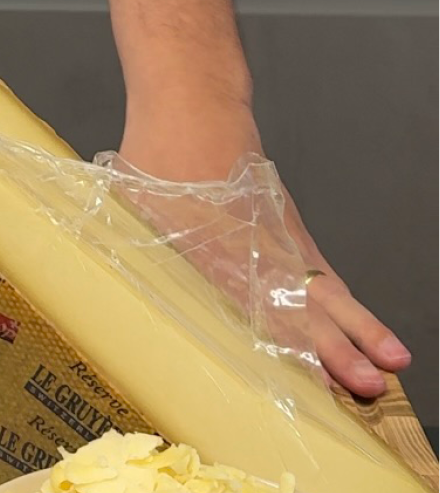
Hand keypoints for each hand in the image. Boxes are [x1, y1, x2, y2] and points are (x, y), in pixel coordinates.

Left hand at [118, 100, 410, 398]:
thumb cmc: (155, 160)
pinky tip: (368, 330)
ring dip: (358, 329)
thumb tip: (99, 292)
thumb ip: (127, 251)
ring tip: (393, 363)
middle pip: (305, 304)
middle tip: (368, 385)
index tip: (316, 373)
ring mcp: (278, 238)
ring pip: (325, 291)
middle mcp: (257, 249)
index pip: (264, 307)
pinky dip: (346, 303)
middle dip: (338, 347)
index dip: (291, 342)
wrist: (192, 107)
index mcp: (217, 251)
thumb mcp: (129, 211)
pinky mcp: (287, 229)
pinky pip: (321, 273)